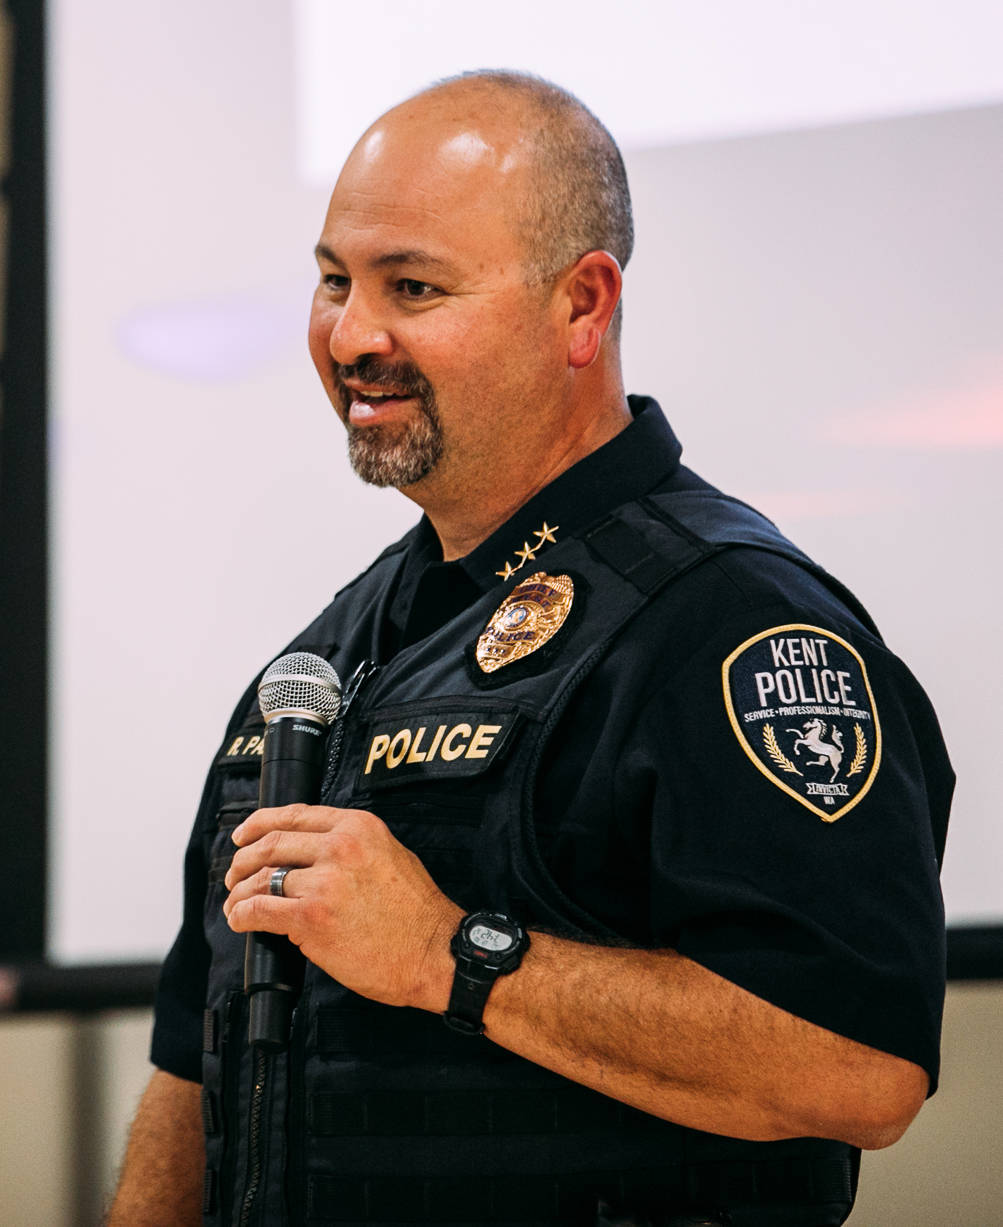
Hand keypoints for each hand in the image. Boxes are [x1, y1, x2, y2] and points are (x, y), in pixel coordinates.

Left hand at [222, 804, 461, 1010]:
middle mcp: (339, 847)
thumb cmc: (417, 913)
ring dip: (240, 892)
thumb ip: (354, 846)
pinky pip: (261, 910)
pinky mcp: (312, 917)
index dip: (259, 823)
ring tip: (235, 903)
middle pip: (272, 843)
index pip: (295, 814)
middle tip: (234, 874)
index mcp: (358, 827)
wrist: (434, 952)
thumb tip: (315, 852)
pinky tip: (240, 921)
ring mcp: (324, 882)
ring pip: (262, 878)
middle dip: (243, 860)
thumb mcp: (392, 855)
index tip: (244, 834)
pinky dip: (242, 915)